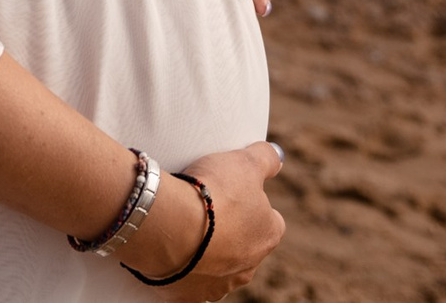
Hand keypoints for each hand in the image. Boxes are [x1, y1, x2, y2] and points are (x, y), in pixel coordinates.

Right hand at [116, 140, 286, 299]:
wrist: (169, 226)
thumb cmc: (212, 193)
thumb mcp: (245, 162)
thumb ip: (266, 159)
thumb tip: (276, 156)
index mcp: (267, 235)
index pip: (270, 221)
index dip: (252, 206)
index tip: (232, 194)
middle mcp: (248, 266)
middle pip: (244, 246)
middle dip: (228, 231)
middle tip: (205, 209)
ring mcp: (219, 285)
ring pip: (217, 267)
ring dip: (206, 252)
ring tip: (184, 228)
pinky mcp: (189, 296)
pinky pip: (189, 284)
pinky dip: (182, 271)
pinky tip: (171, 252)